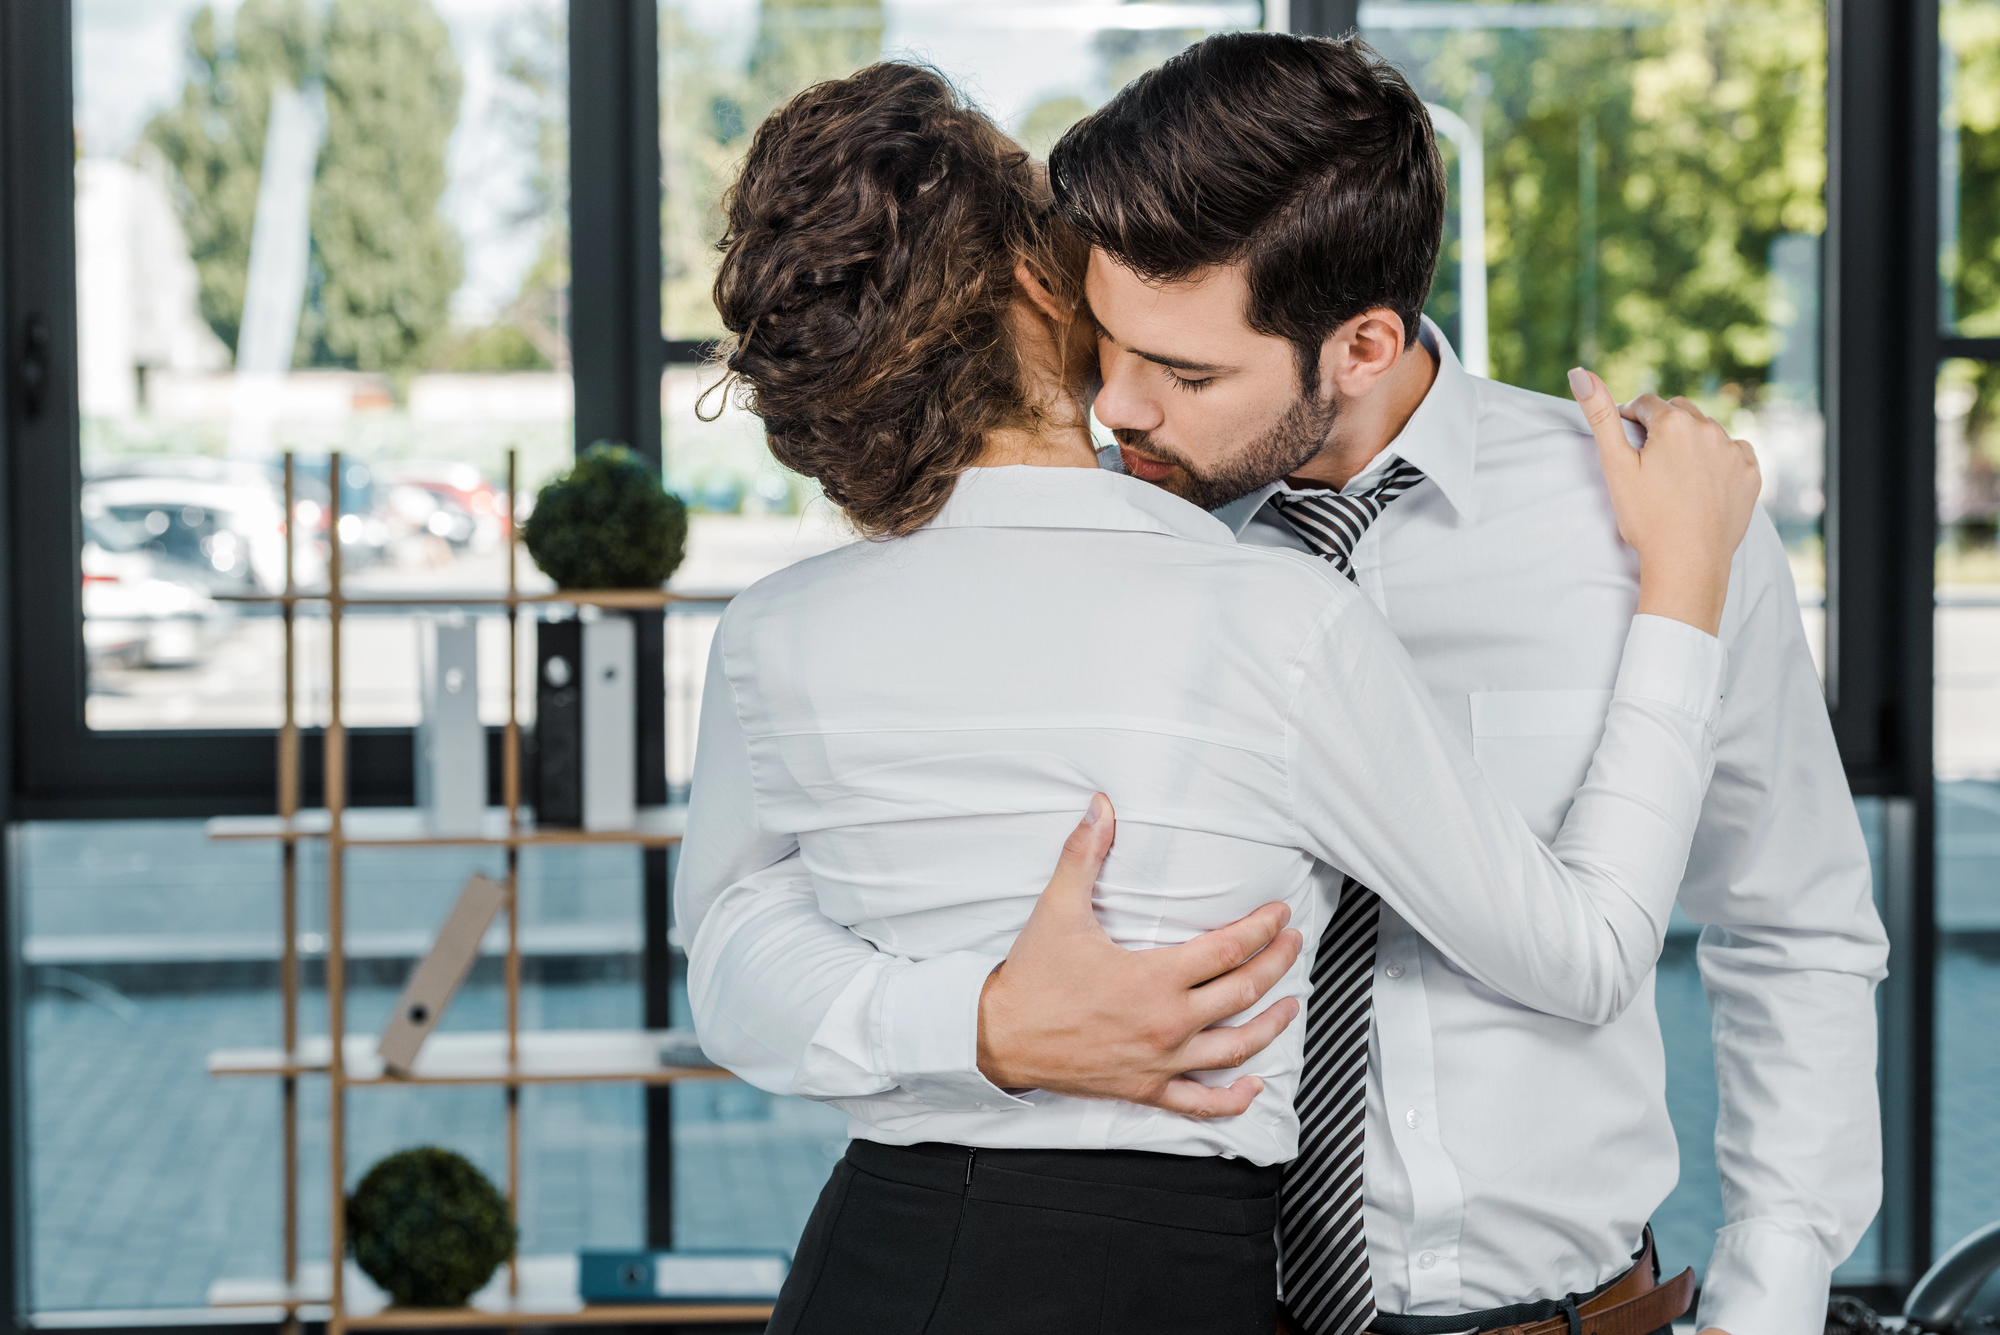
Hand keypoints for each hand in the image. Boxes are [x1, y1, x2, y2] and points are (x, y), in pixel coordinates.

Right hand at [977, 793, 1305, 1117]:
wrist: (998, 1038)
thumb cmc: (1032, 976)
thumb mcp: (1058, 909)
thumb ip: (1084, 855)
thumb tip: (1100, 807)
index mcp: (1154, 978)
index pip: (1228, 949)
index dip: (1262, 929)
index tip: (1280, 913)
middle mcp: (1167, 1022)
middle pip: (1243, 992)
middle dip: (1277, 964)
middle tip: (1294, 943)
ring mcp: (1160, 1060)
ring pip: (1237, 1047)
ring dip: (1272, 1025)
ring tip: (1291, 1004)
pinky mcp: (1146, 1088)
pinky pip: (1201, 1102)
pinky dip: (1234, 1099)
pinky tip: (1255, 1087)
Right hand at [1568, 368, 1760, 635]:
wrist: (1687, 561)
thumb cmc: (1646, 516)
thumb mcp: (1615, 466)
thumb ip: (1599, 416)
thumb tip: (1579, 373)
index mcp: (1674, 422)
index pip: (1647, 404)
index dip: (1632, 421)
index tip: (1628, 445)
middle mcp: (1710, 428)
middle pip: (1680, 412)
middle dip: (1664, 428)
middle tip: (1650, 463)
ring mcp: (1735, 450)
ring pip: (1707, 431)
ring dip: (1691, 442)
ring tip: (1676, 477)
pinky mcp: (1752, 473)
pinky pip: (1735, 452)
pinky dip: (1719, 460)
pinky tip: (1703, 484)